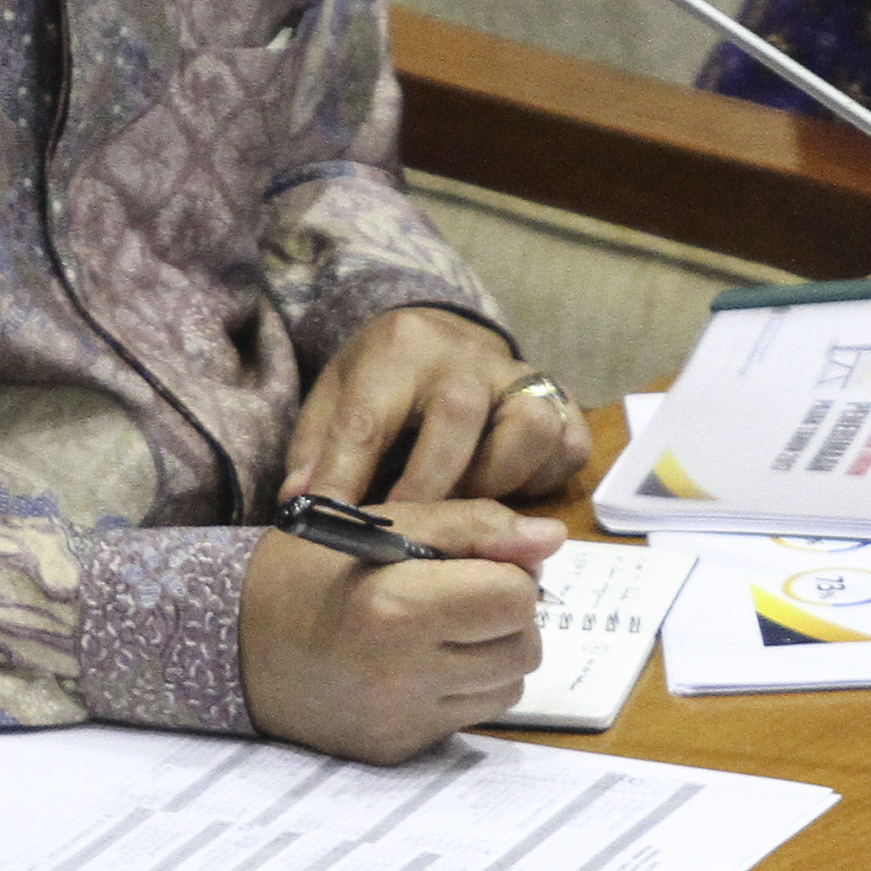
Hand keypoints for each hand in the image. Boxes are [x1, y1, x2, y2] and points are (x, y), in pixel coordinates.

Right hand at [239, 497, 560, 761]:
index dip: (507, 574)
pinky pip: (466, 719)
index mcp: (398, 608)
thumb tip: (552, 541)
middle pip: (524, 648)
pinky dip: (458, 690)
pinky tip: (414, 665)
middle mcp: (402, 675)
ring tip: (438, 630)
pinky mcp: (396, 751)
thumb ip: (473, 526)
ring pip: (506, 689)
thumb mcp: (382, 523)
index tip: (473, 565)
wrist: (229, 641)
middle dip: (506, 616)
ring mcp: (400, 721)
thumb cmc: (306, 570)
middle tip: (460, 596)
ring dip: (490, 656)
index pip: (517, 598)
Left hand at [283, 306, 589, 505]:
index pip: (369, 419)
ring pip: (529, 427)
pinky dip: (542, 481)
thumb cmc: (380, 381)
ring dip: (496, 481)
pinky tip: (511, 497)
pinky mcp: (562, 402)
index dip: (348, 479)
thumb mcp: (335, 398)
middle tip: (407, 532)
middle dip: (429, 484)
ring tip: (465, 510)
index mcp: (400, 347)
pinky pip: (568, 446)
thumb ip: (318, 450)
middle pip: (458, 412)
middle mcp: (467, 355)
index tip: (333, 529)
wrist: (439, 337)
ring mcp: (521, 377)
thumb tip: (302, 504)